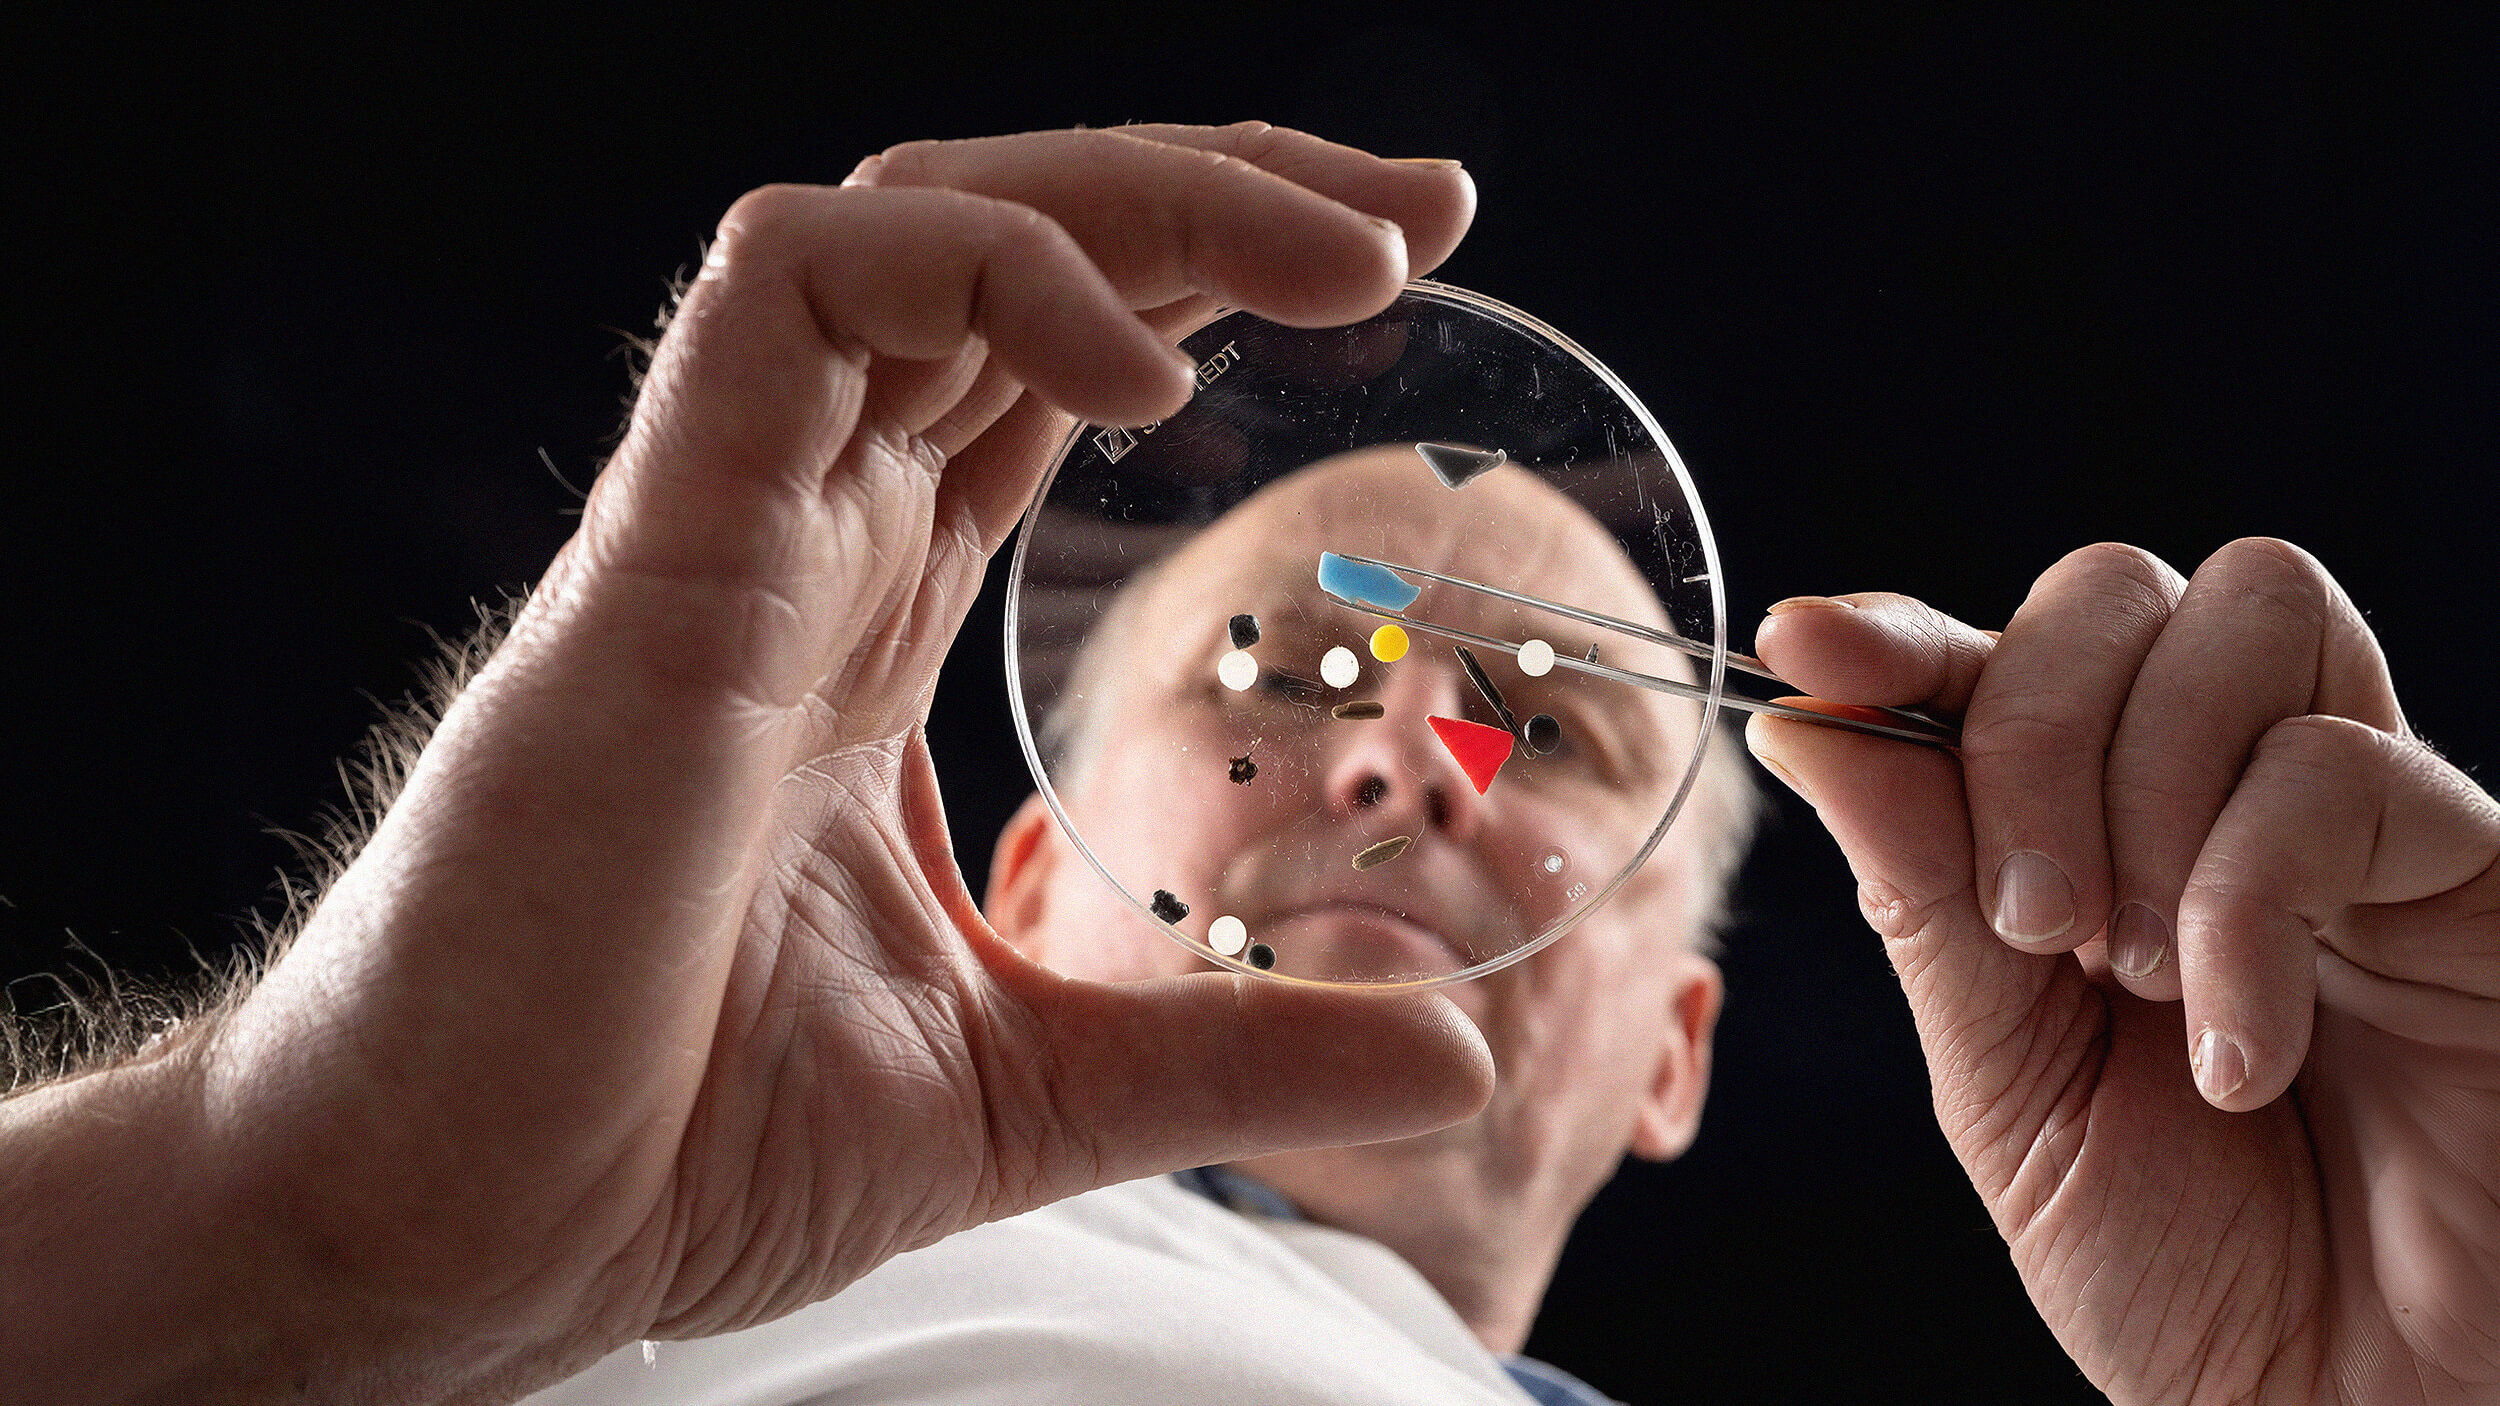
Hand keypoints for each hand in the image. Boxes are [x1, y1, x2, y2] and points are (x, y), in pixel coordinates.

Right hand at [6, 125, 1494, 1402]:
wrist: (469, 1238)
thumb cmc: (683, 1147)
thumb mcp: (1032, 1085)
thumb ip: (1235, 1057)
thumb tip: (1458, 1060)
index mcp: (872, 616)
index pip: (1052, 365)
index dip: (1212, 284)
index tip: (1405, 267)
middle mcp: (808, 532)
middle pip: (1016, 250)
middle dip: (1224, 194)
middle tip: (1426, 209)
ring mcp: (731, 522)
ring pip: (922, 218)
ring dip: (1144, 197)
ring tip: (1343, 259)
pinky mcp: (663, 549)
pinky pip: (796, 291)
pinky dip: (981, 273)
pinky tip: (1143, 384)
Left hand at [1747, 540, 2499, 1404]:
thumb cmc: (2190, 1268)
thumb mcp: (2008, 1085)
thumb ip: (1924, 901)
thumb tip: (1803, 722)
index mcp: (2089, 830)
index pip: (1992, 657)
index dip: (1895, 635)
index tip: (1802, 645)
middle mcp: (2219, 789)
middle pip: (2109, 592)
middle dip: (2025, 730)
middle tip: (2029, 925)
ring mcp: (2352, 809)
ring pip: (2241, 614)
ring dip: (2143, 792)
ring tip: (2133, 978)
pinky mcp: (2469, 862)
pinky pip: (2341, 767)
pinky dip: (2250, 900)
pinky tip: (2239, 1044)